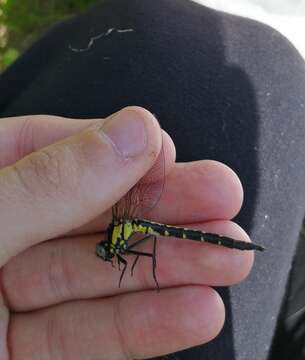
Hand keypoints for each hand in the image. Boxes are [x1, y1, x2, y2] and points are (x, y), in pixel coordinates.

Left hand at [0, 107, 253, 358]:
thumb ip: (48, 183)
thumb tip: (131, 132)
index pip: (50, 150)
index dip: (113, 149)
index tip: (167, 153)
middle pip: (88, 213)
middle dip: (159, 209)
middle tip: (223, 199)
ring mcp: (8, 298)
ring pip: (99, 274)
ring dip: (168, 268)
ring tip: (228, 257)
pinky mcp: (29, 353)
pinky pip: (90, 334)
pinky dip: (143, 325)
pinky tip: (194, 308)